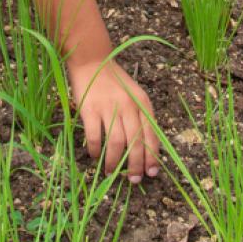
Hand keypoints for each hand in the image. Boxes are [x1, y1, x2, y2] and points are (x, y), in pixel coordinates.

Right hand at [69, 58, 159, 183]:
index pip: (151, 134)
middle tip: (134, 180)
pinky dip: (96, 150)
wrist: (92, 61)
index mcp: (142, 103)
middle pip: (135, 142)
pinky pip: (95, 136)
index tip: (151, 172)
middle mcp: (128, 106)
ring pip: (116, 143)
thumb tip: (145, 148)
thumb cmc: (115, 82)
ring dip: (115, 162)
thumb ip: (141, 117)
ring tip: (112, 172)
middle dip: (136, 165)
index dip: (152, 156)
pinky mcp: (90, 110)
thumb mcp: (135, 95)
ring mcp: (109, 108)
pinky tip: (95, 156)